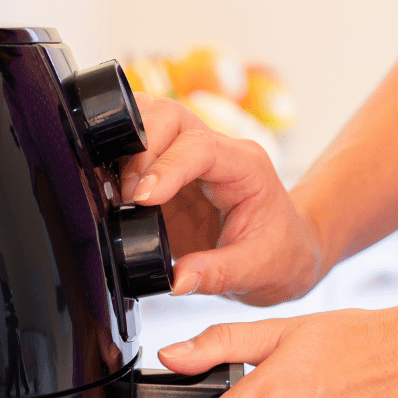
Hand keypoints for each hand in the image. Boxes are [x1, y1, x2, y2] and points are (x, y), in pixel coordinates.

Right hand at [120, 96, 323, 305]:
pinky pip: (139, 149)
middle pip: (169, 116)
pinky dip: (120, 160)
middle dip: (140, 149)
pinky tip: (112, 190)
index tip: (141, 198)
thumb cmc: (278, 256)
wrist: (284, 254)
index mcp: (245, 167)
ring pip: (151, 120)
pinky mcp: (170, 174)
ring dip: (126, 147)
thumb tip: (177, 280)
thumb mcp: (255, 271)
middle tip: (127, 196)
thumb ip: (216, 274)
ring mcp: (191, 159)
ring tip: (116, 191)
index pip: (199, 147)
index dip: (165, 166)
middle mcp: (218, 152)